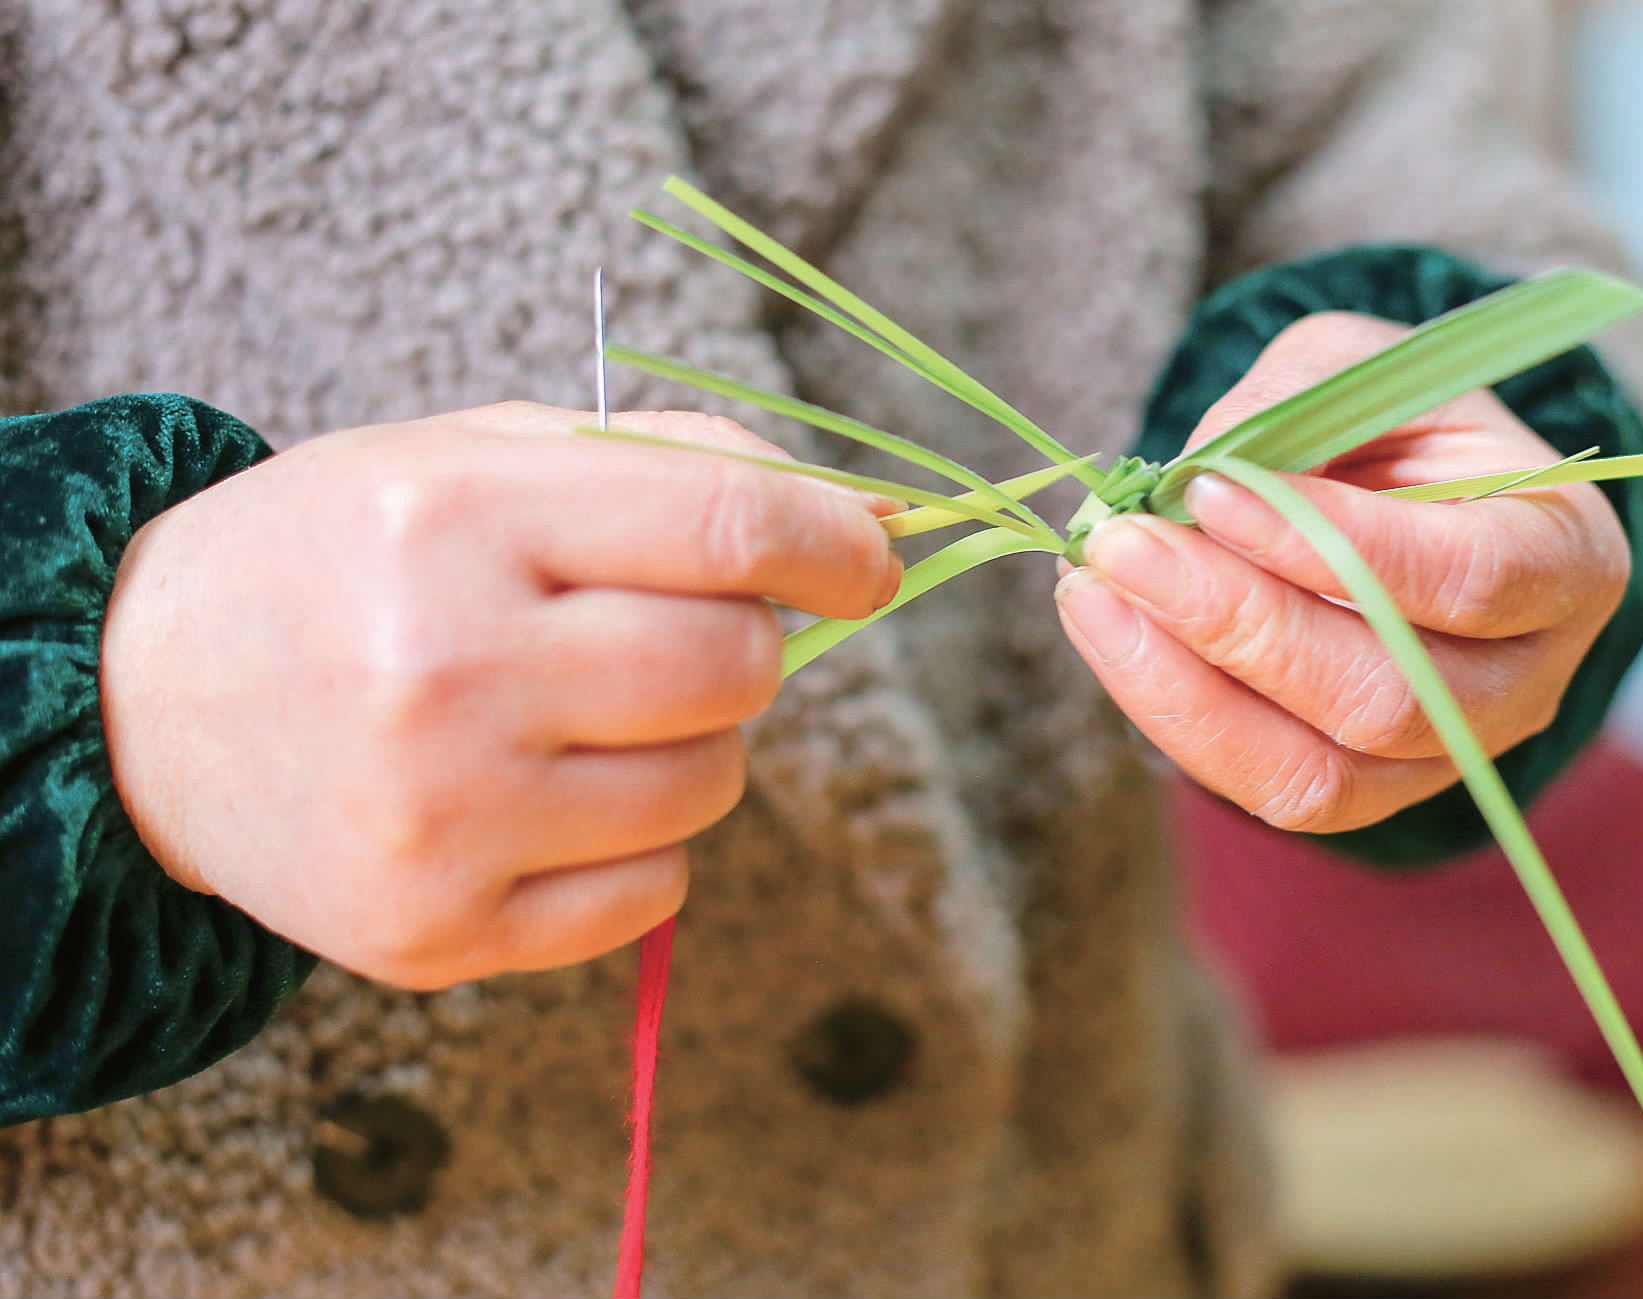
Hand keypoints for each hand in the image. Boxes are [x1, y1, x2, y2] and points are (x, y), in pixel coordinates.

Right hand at [99, 402, 899, 988]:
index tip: (866, 563)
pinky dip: (639, 845)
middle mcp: (446, 672)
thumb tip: (857, 510)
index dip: (838, 545)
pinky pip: (651, 894)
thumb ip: (671, 464)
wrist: (143, 700)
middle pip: (734, 670)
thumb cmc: (346, 557)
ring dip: (693, 747)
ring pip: (709, 789)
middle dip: (747, 646)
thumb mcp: (480, 458)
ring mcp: (438, 820)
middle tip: (676, 634)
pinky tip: (549, 800)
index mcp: (458, 520)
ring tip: (586, 716)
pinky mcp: (433, 933)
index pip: (729, 530)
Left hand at [1055, 313, 1629, 831]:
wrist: (1398, 505)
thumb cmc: (1394, 429)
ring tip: (1090, 591)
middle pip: (1386, 693)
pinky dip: (1176, 718)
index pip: (1467, 577)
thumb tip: (1201, 476)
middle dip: (1236, 620)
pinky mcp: (1368, 794)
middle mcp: (1528, 679)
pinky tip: (1111, 635)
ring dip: (1185, 684)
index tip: (1208, 492)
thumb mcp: (1362, 370)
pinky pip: (1269, 788)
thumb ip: (1295, 402)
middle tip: (1119, 544)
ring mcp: (1448, 755)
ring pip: (1321, 768)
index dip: (1332, 544)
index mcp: (1567, 556)